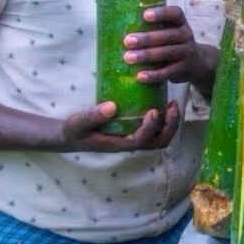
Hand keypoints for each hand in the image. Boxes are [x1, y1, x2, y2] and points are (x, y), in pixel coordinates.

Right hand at [57, 101, 180, 151]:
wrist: (72, 135)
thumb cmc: (75, 131)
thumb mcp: (77, 123)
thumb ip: (91, 117)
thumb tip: (111, 107)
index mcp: (119, 144)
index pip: (141, 140)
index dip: (150, 128)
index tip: (153, 110)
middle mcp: (131, 142)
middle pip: (159, 142)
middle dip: (170, 126)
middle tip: (172, 106)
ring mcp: (135, 137)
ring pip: (161, 136)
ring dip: (170, 121)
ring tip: (171, 102)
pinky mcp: (135, 129)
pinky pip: (156, 128)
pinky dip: (164, 117)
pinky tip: (162, 99)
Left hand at [123, 6, 215, 89]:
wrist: (196, 63)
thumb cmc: (172, 43)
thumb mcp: (169, 31)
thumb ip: (152, 28)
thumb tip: (116, 27)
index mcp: (180, 23)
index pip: (175, 14)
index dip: (161, 13)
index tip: (145, 15)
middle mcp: (186, 35)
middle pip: (168, 35)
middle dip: (147, 38)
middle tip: (128, 41)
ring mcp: (186, 53)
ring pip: (167, 53)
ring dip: (147, 55)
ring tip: (128, 58)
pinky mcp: (183, 69)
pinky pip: (168, 72)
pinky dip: (153, 75)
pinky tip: (140, 76)